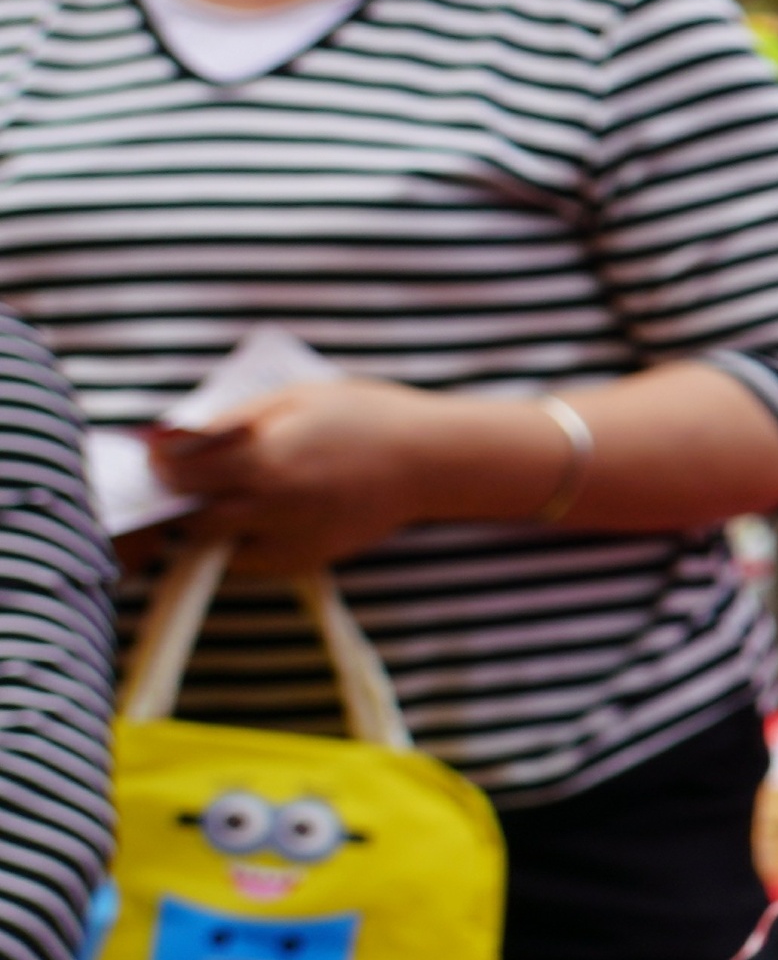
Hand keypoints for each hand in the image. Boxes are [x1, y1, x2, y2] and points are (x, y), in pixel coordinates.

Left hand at [138, 377, 523, 571]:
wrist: (432, 461)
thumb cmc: (366, 417)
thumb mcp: (294, 397)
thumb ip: (233, 421)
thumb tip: (178, 439)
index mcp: (266, 459)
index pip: (181, 473)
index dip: (164, 461)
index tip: (165, 452)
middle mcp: (273, 506)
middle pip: (192, 516)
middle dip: (184, 497)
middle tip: (197, 476)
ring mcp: (291, 538)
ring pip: (217, 544)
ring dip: (211, 522)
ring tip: (231, 495)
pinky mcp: (308, 558)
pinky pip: (251, 562)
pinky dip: (242, 543)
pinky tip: (263, 516)